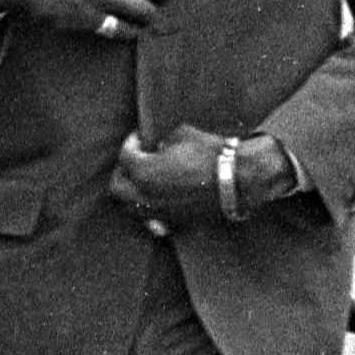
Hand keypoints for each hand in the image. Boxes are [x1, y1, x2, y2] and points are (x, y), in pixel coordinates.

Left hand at [109, 130, 228, 233]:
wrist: (238, 180)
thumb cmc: (211, 154)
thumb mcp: (181, 134)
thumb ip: (161, 140)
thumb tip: (157, 144)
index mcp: (143, 172)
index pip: (124, 156)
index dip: (131, 143)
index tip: (141, 137)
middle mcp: (145, 196)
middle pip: (117, 187)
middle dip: (122, 171)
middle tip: (134, 160)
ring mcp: (158, 211)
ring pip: (129, 207)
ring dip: (131, 192)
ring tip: (142, 181)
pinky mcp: (173, 221)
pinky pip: (149, 219)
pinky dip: (147, 209)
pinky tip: (156, 199)